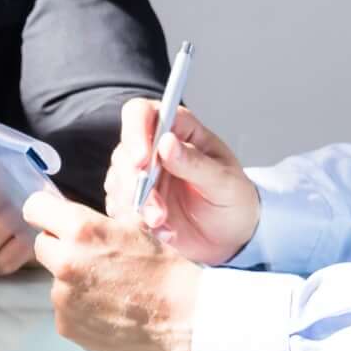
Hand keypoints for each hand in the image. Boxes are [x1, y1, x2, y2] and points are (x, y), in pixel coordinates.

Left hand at [22, 189, 206, 350]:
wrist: (186, 320)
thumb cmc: (167, 273)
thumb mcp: (136, 229)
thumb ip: (99, 223)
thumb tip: (78, 221)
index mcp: (81, 230)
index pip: (35, 208)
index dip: (46, 213)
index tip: (55, 221)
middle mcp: (65, 262)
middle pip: (42, 246)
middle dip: (61, 249)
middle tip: (91, 259)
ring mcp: (63, 298)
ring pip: (55, 281)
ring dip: (74, 283)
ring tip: (110, 292)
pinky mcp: (67, 326)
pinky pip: (65, 310)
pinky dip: (81, 310)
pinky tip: (110, 312)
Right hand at [111, 98, 262, 266]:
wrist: (230, 237)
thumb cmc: (233, 200)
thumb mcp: (224, 182)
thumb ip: (195, 163)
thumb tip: (167, 142)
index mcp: (179, 130)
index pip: (142, 113)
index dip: (136, 131)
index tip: (143, 160)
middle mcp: (154, 148)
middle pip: (124, 152)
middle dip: (135, 181)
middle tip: (157, 209)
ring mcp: (140, 175)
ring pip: (118, 181)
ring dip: (138, 205)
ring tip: (163, 221)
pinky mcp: (133, 200)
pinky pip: (119, 206)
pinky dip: (136, 220)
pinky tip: (162, 229)